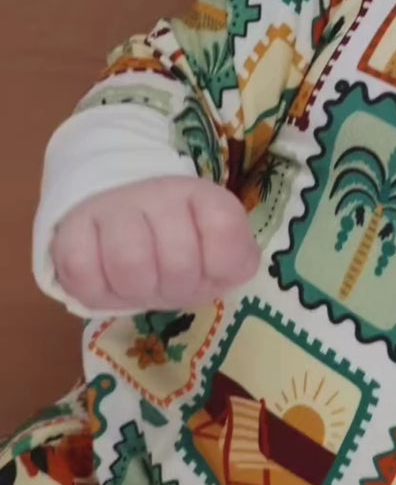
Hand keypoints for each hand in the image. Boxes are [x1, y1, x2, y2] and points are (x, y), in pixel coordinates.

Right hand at [51, 177, 260, 312]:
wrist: (124, 220)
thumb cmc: (183, 247)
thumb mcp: (223, 254)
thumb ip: (236, 258)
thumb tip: (231, 266)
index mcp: (206, 198)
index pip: (224, 229)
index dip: (219, 265)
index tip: (210, 267)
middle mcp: (161, 193)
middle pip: (177, 262)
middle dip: (178, 287)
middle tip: (171, 281)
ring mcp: (114, 207)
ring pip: (130, 263)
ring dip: (139, 290)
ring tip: (142, 283)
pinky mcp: (70, 230)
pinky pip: (82, 272)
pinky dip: (100, 291)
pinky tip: (111, 282)